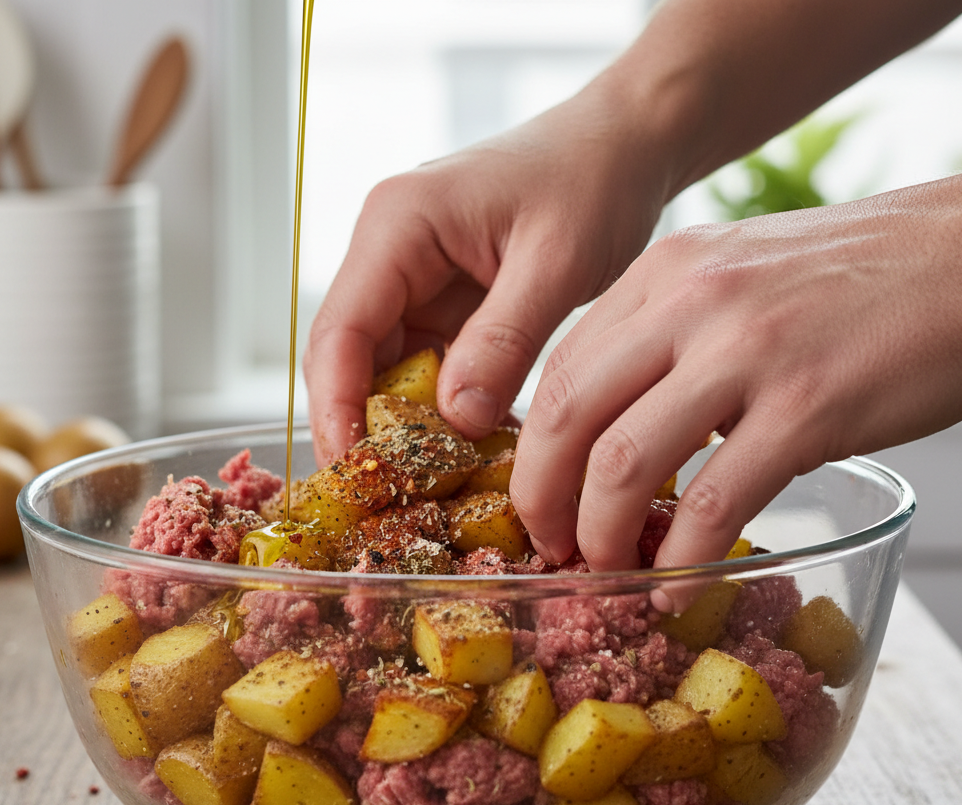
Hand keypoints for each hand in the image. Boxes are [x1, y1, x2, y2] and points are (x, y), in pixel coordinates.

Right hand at [303, 79, 664, 464]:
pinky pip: (427, 370)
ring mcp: (414, 281)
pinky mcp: (445, 305)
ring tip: (428, 489)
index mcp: (397, 225)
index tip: (355, 472)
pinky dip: (441, 412)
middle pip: (351, 359)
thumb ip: (503, 341)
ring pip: (386, 372)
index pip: (341, 331)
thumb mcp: (555, 263)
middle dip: (366, 429)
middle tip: (388, 499)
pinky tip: (465, 452)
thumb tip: (455, 420)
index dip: (338, 408)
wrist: (623, 147)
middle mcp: (390, 253)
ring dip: (405, 428)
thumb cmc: (593, 181)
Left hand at [510, 173, 961, 595]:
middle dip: (543, 499)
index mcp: (663, 275)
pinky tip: (677, 585)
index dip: (532, 451)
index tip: (536, 501)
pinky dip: (684, 558)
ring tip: (606, 570)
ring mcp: (748, 353)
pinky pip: (718, 501)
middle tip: (551, 547)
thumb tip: (610, 426)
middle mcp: (690, 303)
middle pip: (568, 417)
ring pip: (624, 462)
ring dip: (601, 534)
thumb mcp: (734, 280)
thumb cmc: (854, 280)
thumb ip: (666, 339)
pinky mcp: (810, 407)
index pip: (559, 372)